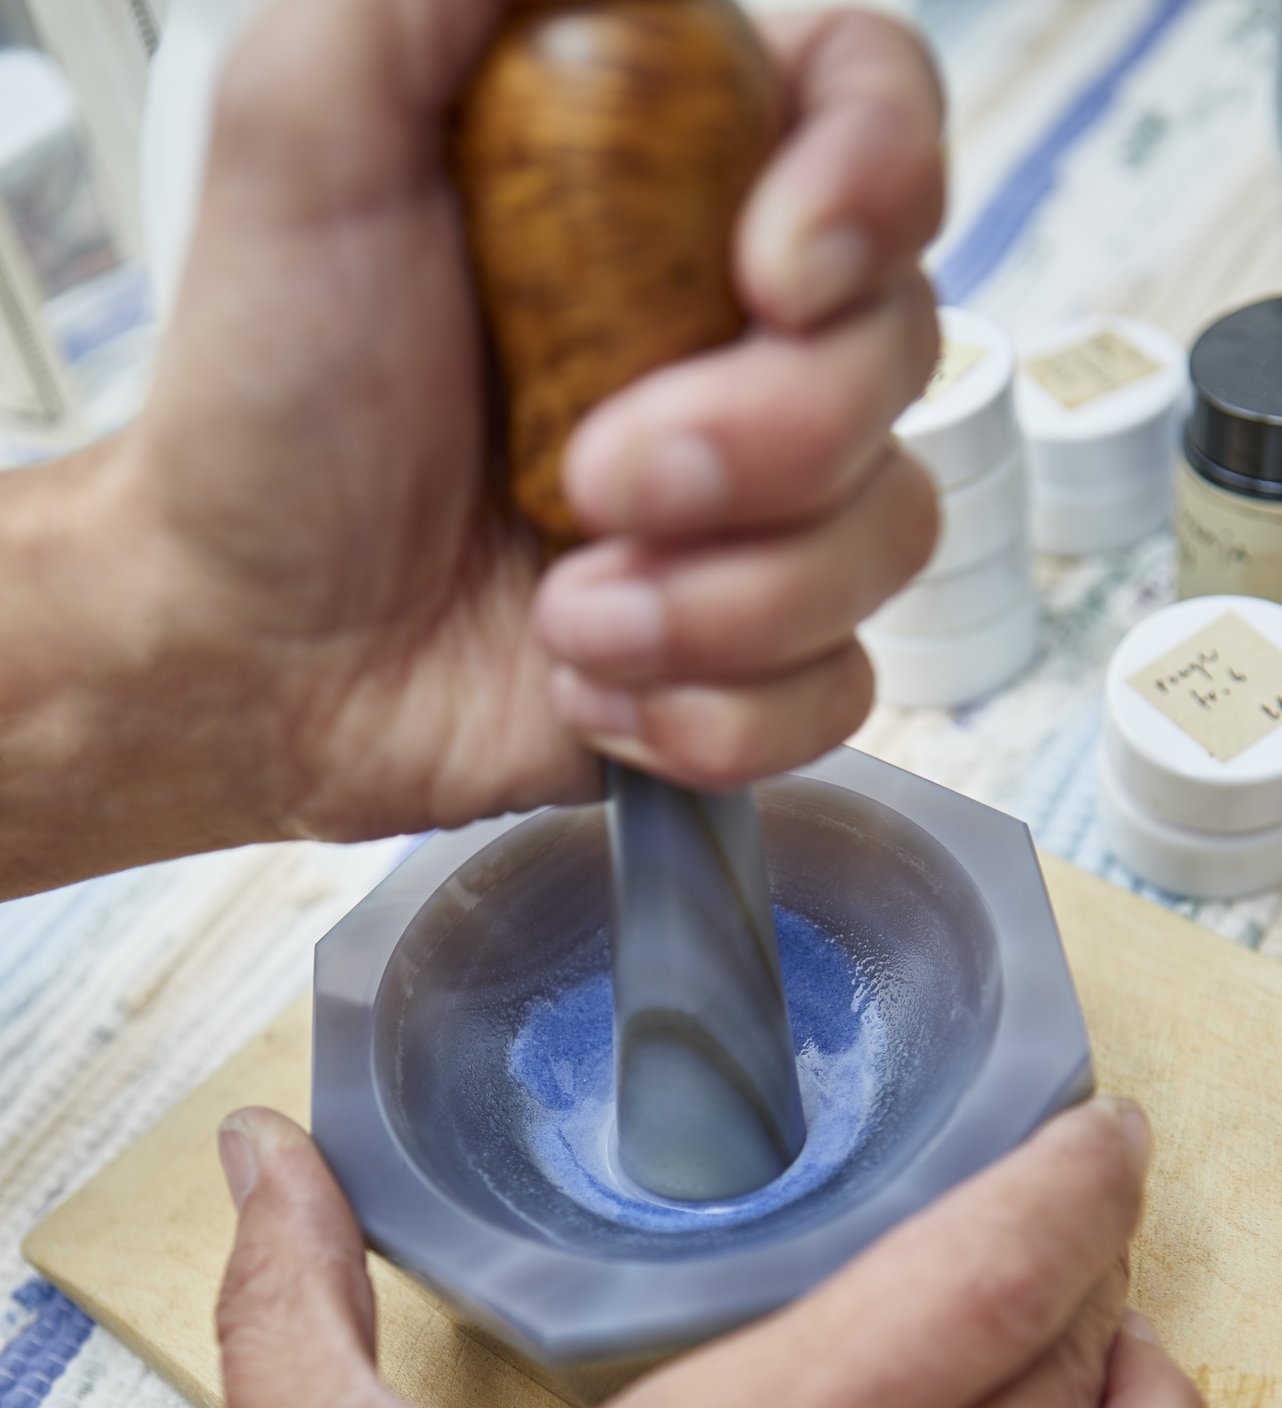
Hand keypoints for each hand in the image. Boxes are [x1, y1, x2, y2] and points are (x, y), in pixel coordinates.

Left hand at [104, 1, 940, 858]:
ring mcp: (756, 506)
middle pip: (903, 348)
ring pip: (890, 533)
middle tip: (590, 477)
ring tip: (568, 611)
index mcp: (673, 191)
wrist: (249, 644)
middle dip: (760, 440)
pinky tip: (592, 684)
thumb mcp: (307, 144)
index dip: (877, 181)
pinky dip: (710, 712)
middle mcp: (738, 338)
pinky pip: (837, 688)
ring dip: (719, 601)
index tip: (773, 267)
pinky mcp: (745, 652)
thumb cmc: (270, 404)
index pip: (876, 122)